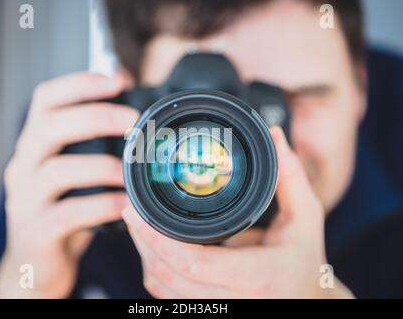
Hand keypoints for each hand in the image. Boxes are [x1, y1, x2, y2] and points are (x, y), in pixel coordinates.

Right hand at [0, 71, 137, 297]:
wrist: (39, 260)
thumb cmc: (65, 208)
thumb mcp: (76, 171)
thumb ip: (95, 143)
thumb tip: (133, 107)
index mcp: (36, 144)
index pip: (46, 99)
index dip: (80, 83)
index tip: (118, 79)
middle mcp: (24, 165)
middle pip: (49, 127)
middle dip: (95, 117)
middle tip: (132, 121)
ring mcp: (25, 199)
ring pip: (57, 171)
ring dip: (102, 167)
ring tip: (132, 173)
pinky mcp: (36, 230)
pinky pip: (68, 214)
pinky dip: (101, 207)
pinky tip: (126, 206)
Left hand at [123, 127, 352, 297]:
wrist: (308, 299)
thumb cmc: (305, 257)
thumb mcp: (306, 216)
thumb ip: (290, 176)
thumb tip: (274, 136)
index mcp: (262, 276)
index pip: (198, 265)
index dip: (160, 241)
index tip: (137, 213)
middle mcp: (240, 302)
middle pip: (171, 280)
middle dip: (143, 245)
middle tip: (130, 212)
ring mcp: (223, 312)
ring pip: (165, 292)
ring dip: (146, 259)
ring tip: (137, 227)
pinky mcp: (210, 314)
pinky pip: (170, 299)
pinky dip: (156, 274)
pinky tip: (153, 250)